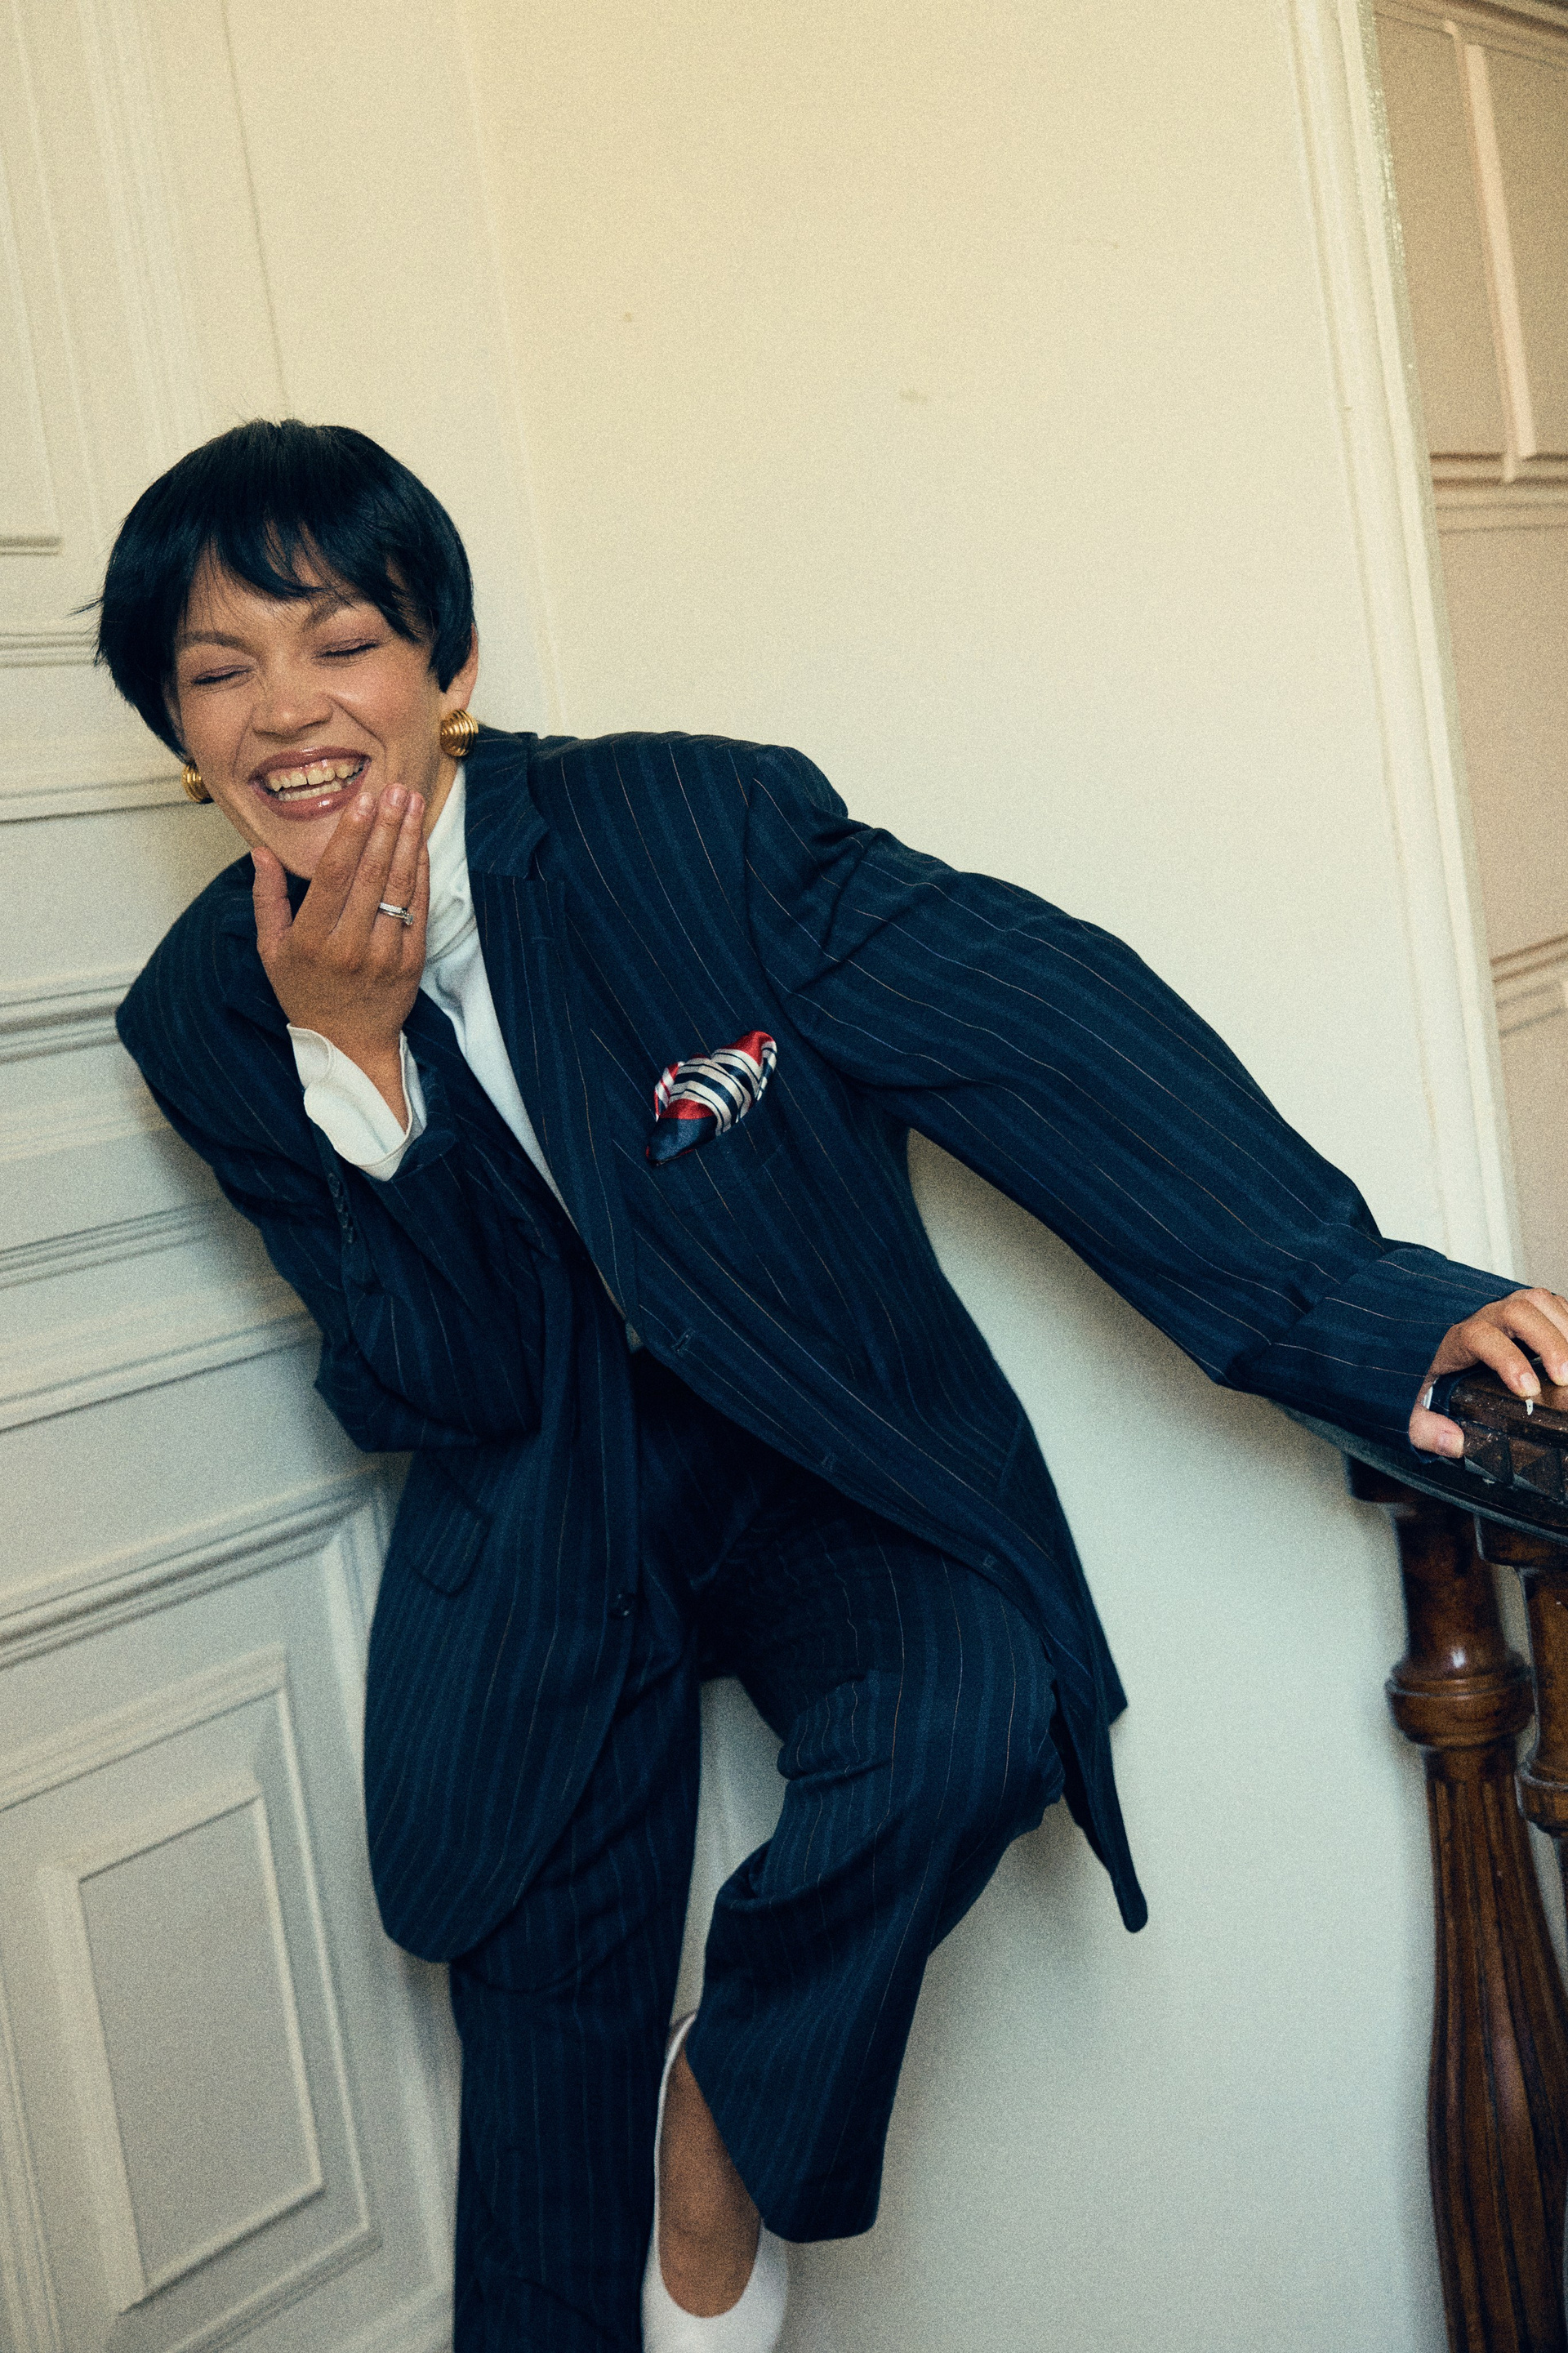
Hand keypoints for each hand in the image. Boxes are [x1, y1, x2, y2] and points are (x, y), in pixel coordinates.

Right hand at [252, 783, 428, 1119]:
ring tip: (414, 802)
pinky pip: (418, 907)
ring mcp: (384, 954)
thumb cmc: (305, 993)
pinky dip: (421, 872)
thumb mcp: (270, 952)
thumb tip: (261, 852)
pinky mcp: (411, 960)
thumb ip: (266, 901)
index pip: (334, 875)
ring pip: (400, 886)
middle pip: (372, 873)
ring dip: (408, 840)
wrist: (348, 1045)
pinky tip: (420, 843)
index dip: (352, 834)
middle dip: (387, 825)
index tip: (364, 799)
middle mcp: (349, 945)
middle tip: (398, 788)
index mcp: (311, 939)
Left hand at [1409, 1287, 1567, 1455]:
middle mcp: (1482, 1319)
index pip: (1479, 1336)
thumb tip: (1455, 1442)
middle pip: (1517, 1310)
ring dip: (1564, 1329)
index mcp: (1454, 1341)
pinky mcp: (1526, 1313)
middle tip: (1564, 1378)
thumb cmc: (1428, 1382)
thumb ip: (1426, 1428)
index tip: (1527, 1390)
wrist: (1428, 1359)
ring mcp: (1505, 1312)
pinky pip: (1552, 1304)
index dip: (1507, 1359)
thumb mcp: (1415, 1410)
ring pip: (1537, 1301)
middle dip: (1548, 1342)